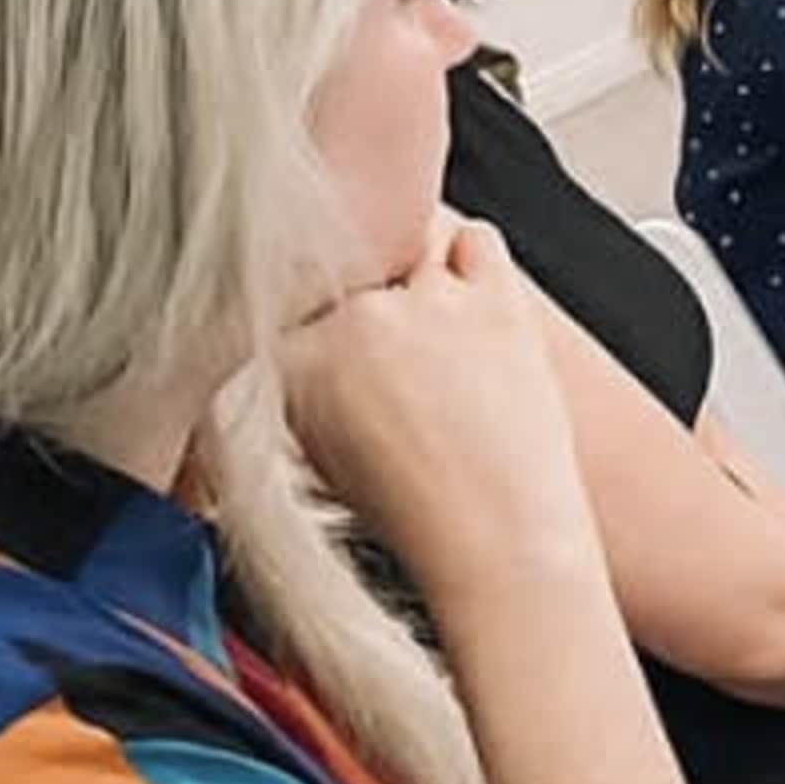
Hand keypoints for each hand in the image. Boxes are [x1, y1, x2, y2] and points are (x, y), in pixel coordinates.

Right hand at [279, 215, 597, 599]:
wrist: (498, 543)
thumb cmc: (415, 511)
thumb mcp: (312, 450)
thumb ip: (292, 379)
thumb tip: (299, 331)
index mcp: (288, 363)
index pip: (286, 297)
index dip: (316, 317)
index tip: (340, 342)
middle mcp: (350, 322)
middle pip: (346, 268)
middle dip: (367, 305)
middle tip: (399, 362)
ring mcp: (425, 306)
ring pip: (407, 244)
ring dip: (418, 280)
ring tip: (438, 344)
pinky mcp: (495, 301)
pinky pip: (474, 240)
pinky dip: (472, 263)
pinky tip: (474, 309)